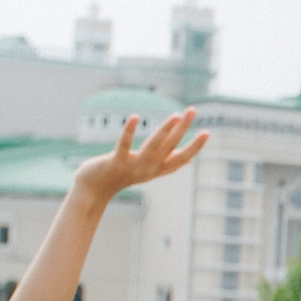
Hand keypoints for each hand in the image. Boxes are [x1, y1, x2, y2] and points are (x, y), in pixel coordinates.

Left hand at [74, 109, 208, 201]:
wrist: (94, 190)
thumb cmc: (120, 176)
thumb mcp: (147, 170)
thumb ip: (165, 163)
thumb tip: (187, 158)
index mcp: (157, 170)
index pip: (182, 159)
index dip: (195, 147)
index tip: (207, 132)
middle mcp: (149, 169)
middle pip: (170, 147)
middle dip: (183, 128)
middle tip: (192, 110)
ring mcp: (133, 167)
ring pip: (153, 147)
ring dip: (166, 130)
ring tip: (176, 114)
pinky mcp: (115, 163)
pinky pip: (124, 146)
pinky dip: (130, 132)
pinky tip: (135, 117)